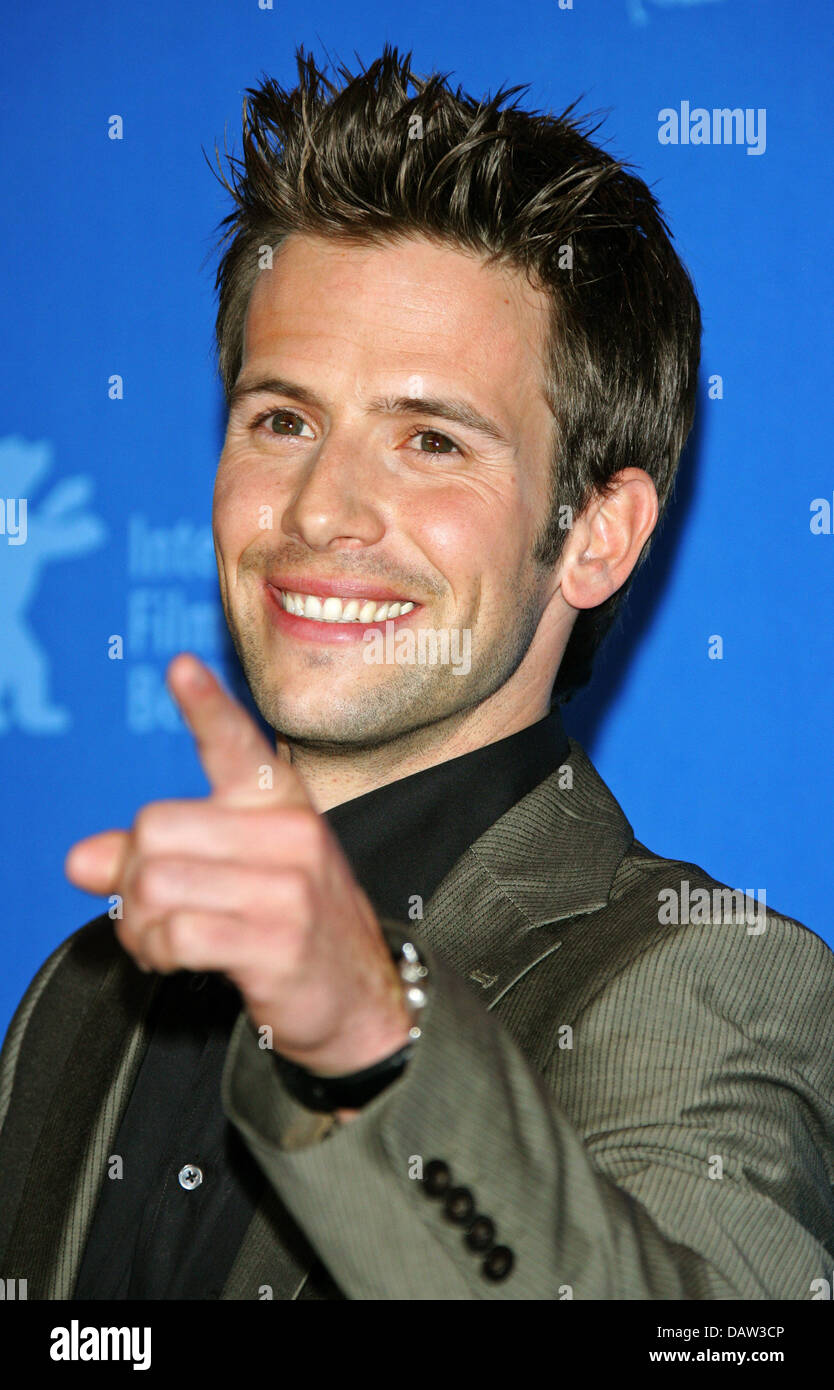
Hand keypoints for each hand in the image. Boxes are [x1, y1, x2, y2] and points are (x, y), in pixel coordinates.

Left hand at [64, 653, 412, 1081]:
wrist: (362, 997)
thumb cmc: (290, 924)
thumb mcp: (234, 874)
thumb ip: (155, 857)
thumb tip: (80, 861)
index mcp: (281, 803)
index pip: (238, 746)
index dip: (207, 707)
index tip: (181, 668)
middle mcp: (291, 834)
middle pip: (154, 828)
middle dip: (130, 878)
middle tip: (145, 912)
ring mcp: (289, 888)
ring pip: (156, 883)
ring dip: (137, 924)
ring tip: (157, 941)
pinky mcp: (279, 941)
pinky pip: (177, 933)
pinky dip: (157, 952)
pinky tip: (175, 960)